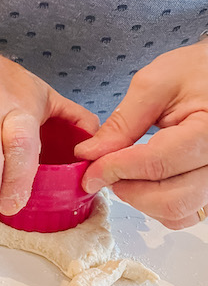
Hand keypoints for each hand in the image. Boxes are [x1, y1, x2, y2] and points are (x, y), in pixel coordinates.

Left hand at [76, 41, 207, 228]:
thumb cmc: (196, 71)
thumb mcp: (155, 85)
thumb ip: (122, 122)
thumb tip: (90, 153)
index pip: (157, 163)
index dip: (115, 170)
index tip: (89, 170)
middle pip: (170, 200)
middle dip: (127, 189)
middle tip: (104, 172)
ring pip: (177, 213)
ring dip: (141, 200)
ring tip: (124, 173)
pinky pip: (185, 213)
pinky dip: (158, 205)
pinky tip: (144, 181)